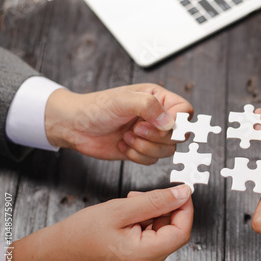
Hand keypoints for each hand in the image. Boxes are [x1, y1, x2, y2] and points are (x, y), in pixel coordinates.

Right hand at [11, 185, 192, 260]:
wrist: (57, 251)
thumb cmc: (80, 233)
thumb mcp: (122, 209)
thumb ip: (156, 200)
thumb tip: (183, 194)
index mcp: (144, 256)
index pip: (182, 232)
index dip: (185, 208)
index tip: (181, 192)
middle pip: (173, 232)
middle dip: (163, 209)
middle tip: (142, 196)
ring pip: (162, 233)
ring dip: (152, 214)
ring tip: (130, 205)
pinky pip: (152, 239)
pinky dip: (146, 223)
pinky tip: (130, 215)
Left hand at [45, 84, 192, 164]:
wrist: (75, 126)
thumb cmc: (96, 107)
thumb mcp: (123, 100)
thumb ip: (149, 106)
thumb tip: (170, 123)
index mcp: (159, 99)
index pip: (185, 111)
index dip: (177, 122)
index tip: (161, 126)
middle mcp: (158, 117)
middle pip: (178, 135)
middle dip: (156, 137)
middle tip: (135, 130)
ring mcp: (151, 135)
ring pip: (167, 150)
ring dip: (145, 148)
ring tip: (126, 137)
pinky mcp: (142, 150)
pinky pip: (152, 161)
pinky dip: (137, 156)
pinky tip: (122, 145)